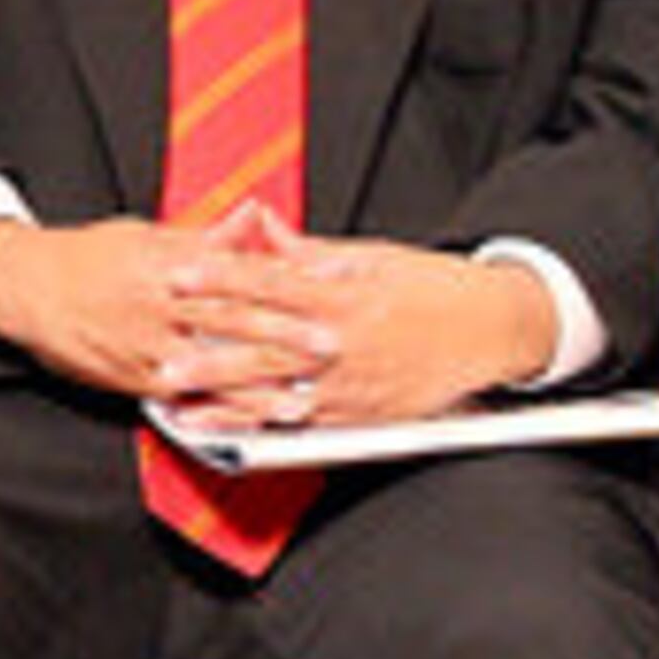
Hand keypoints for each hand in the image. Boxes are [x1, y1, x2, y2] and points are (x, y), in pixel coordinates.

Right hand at [0, 211, 326, 401]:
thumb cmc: (90, 257)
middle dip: (284, 334)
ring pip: (211, 365)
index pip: (244, 268)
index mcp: (171, 262)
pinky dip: (216, 411)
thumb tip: (256, 214)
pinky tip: (245, 423)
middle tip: (330, 343)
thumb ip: (209, 235)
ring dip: (258, 385)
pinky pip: (183, 398)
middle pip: (232, 318)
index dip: (291, 275)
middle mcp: (161, 303)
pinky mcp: (134, 378)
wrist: (23, 286)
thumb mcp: (150, 235)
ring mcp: (147, 344)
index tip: (330, 281)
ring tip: (299, 398)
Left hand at [160, 201, 557, 427]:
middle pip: (265, 346)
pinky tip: (231, 431)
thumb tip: (265, 227)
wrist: (494, 329)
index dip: (222, 278)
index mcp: (346, 295)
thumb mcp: (376, 257)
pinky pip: (305, 424)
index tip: (181, 274)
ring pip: (278, 393)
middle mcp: (345, 343)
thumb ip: (312, 251)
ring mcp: (353, 384)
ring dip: (226, 400)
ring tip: (182, 403)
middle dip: (209, 352)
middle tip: (163, 357)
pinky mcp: (363, 415)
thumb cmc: (438, 288)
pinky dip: (265, 428)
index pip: (271, 283)